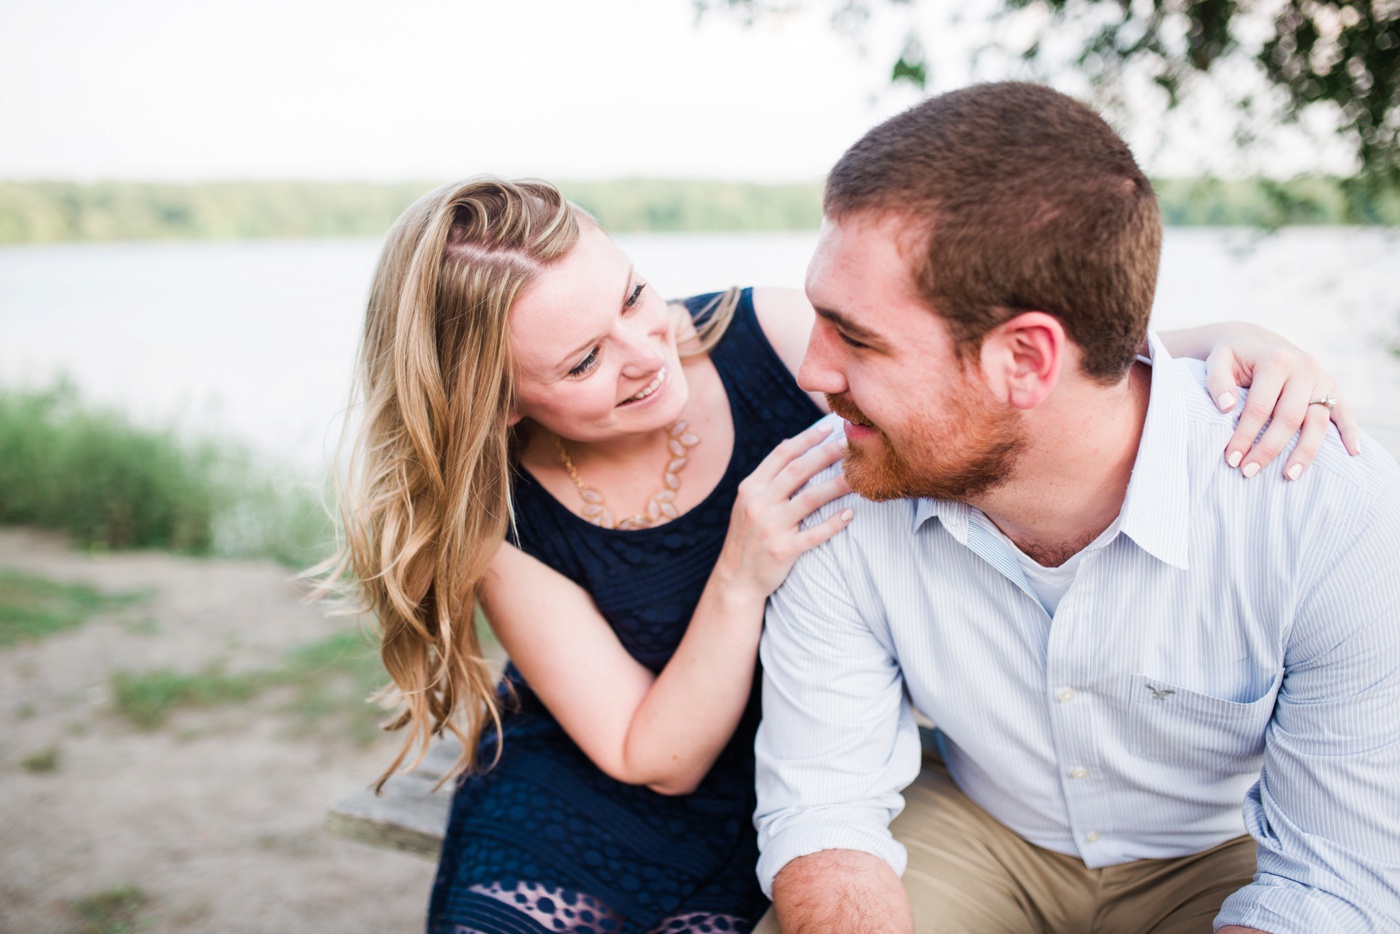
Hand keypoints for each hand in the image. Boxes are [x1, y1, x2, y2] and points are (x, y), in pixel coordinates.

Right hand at [719, 422, 852, 600]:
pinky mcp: (782, 550)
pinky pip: (813, 534)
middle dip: (826, 454)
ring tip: (858, 476)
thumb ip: (768, 475)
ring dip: (836, 485)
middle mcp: (758, 503)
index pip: (781, 455)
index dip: (806, 439)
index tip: (829, 427)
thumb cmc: (748, 536)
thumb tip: (789, 442)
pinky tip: (850, 514)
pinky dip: (833, 523)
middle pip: (798, 471)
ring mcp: (770, 527)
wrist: (736, 579)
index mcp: (751, 488)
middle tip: (850, 444)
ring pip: (809, 499)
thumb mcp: (748, 501)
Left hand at [1203, 325, 1359, 478]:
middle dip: (1268, 448)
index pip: (1260, 407)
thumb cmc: (1233, 357)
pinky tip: (1353, 453)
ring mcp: (1321, 378)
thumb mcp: (1218, 361)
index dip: (1245, 435)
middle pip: (1289, 418)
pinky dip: (1350, 431)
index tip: (1231, 459)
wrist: (1254, 341)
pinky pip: (1344, 411)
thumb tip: (1227, 407)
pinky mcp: (1332, 386)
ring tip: (1289, 476)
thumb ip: (1218, 381)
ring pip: (1317, 421)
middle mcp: (1303, 368)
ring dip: (1305, 452)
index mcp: (1276, 360)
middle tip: (1248, 472)